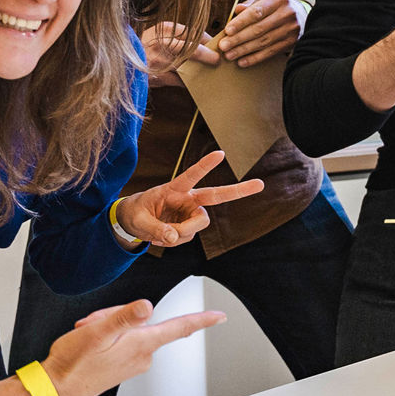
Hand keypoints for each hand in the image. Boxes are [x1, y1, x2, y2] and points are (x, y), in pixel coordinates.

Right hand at [44, 298, 226, 395]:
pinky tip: (89, 344)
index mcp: (141, 345)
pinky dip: (104, 335)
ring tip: (87, 334)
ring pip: (129, 328)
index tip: (220, 317)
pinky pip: (121, 340)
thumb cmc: (73, 361)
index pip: (178, 328)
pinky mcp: (123, 365)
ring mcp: (134, 362)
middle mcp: (143, 356)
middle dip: (117, 314)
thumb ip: (124, 317)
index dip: (201, 320)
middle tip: (92, 324)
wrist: (56, 388)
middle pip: (143, 320)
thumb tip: (148, 306)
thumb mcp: (96, 332)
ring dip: (107, 325)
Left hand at [115, 150, 263, 246]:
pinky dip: (174, 241)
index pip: (191, 175)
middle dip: (239, 191)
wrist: (133, 222)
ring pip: (196, 227)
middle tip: (261, 184)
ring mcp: (190, 213)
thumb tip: (174, 237)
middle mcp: (187, 199)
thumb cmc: (136, 213)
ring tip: (160, 234)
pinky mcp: (189, 226)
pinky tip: (163, 236)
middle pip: (216, 196)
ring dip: (180, 234)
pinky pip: (187, 238)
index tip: (221, 153)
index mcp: (174, 188)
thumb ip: (155, 229)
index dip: (206, 165)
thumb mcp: (138, 221)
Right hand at [142, 24, 219, 85]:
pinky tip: (194, 83)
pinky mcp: (159, 76)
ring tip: (209, 72)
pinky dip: (189, 82)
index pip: (195, 33)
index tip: (215, 46)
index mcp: (166, 29)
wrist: (124, 60)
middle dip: (208, 56)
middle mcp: (164, 43)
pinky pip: (180, 81)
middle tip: (217, 60)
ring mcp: (160, 61)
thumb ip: (179, 35)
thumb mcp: (160, 33)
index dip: (208, 41)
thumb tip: (204, 42)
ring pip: (188, 67)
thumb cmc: (144, 45)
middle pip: (194, 50)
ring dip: (200, 70)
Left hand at [218, 0, 307, 66]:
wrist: (302, 15)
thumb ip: (250, 4)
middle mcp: (286, 14)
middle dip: (239, 39)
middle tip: (223, 46)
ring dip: (244, 50)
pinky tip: (242, 62)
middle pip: (259, 29)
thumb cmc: (277, 7)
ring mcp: (291, 30)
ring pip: (263, 42)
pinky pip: (270, 52)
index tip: (227, 31)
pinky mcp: (292, 43)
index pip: (257, 12)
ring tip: (229, 55)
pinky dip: (255, 58)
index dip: (241, 22)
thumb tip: (236, 10)